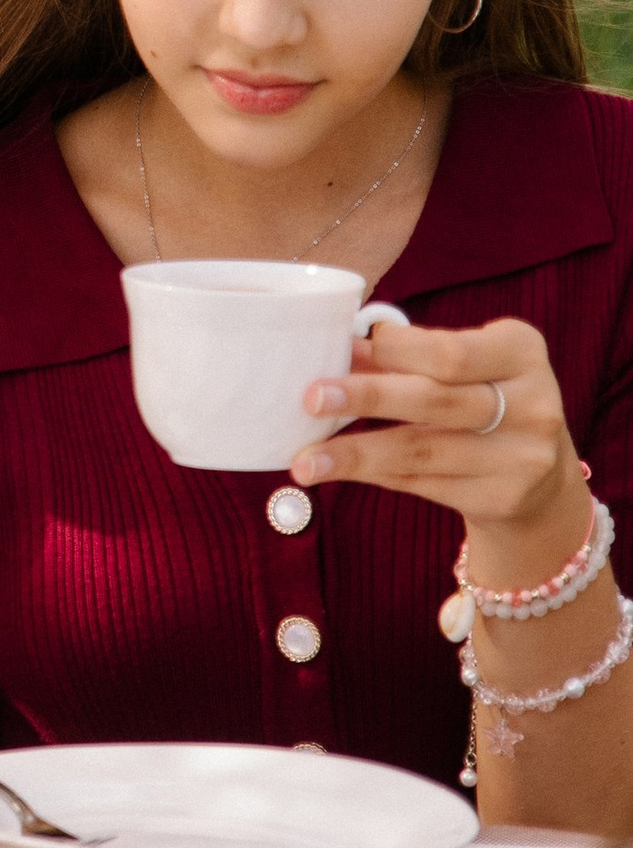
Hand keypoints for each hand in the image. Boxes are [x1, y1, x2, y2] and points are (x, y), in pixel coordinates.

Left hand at [294, 313, 583, 570]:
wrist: (542, 477)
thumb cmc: (486, 400)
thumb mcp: (464, 367)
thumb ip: (408, 357)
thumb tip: (338, 351)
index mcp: (521, 352)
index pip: (449, 351)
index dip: (392, 352)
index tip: (342, 349)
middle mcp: (532, 404)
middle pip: (434, 399)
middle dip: (367, 397)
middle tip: (311, 398)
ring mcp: (521, 457)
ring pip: (421, 450)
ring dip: (355, 454)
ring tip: (305, 460)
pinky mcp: (501, 498)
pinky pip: (422, 483)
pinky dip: (373, 474)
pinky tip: (337, 470)